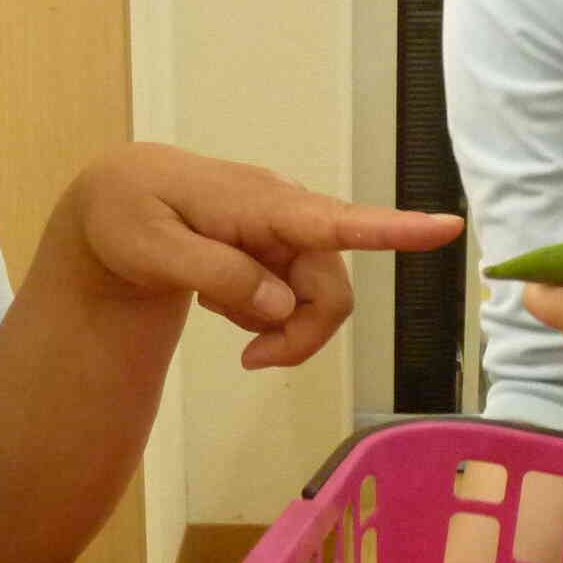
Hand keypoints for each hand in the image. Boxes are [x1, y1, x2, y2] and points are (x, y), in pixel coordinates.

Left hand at [57, 142, 464, 368]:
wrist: (115, 198)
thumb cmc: (126, 215)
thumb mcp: (151, 250)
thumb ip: (218, 274)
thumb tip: (280, 305)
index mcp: (257, 203)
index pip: (332, 220)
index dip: (393, 229)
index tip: (447, 227)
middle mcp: (284, 213)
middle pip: (329, 287)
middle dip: (301, 336)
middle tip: (248, 363)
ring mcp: (283, 230)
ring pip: (315, 297)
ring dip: (281, 329)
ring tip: (219, 319)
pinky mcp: (276, 246)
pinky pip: (293, 296)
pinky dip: (263, 313)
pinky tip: (222, 299)